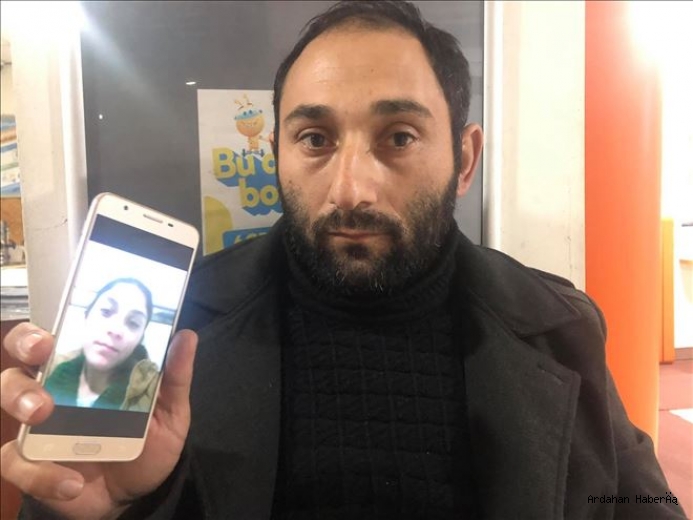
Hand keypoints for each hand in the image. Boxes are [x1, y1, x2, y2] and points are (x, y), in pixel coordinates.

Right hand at [0, 322, 196, 519]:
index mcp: (84, 372)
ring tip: (43, 415)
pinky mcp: (30, 465)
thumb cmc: (147, 443)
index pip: (53, 339)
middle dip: (24, 351)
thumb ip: (174, 378)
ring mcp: (37, 428)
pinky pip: (16, 463)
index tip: (52, 332)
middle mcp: (53, 392)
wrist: (137, 495)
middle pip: (20, 360)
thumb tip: (186, 336)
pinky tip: (72, 482)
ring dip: (21, 400)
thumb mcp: (169, 411)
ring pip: (5, 399)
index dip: (41, 330)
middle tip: (41, 357)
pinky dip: (41, 473)